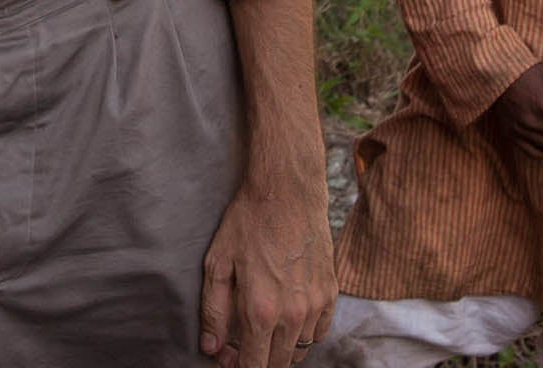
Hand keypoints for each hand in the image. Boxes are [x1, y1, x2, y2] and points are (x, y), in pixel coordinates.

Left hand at [199, 178, 335, 367]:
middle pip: (277, 364)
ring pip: (299, 351)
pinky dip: (303, 333)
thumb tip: (211, 348)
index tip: (229, 357)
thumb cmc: (248, 222)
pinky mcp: (330, 293)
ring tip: (264, 327)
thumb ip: (214, 311)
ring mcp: (315, 305)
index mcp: (260, 310)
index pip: (254, 367)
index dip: (238, 367)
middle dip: (257, 361)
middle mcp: (292, 314)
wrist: (287, 192)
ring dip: (280, 349)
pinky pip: (319, 333)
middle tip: (241, 342)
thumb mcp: (218, 263)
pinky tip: (287, 315)